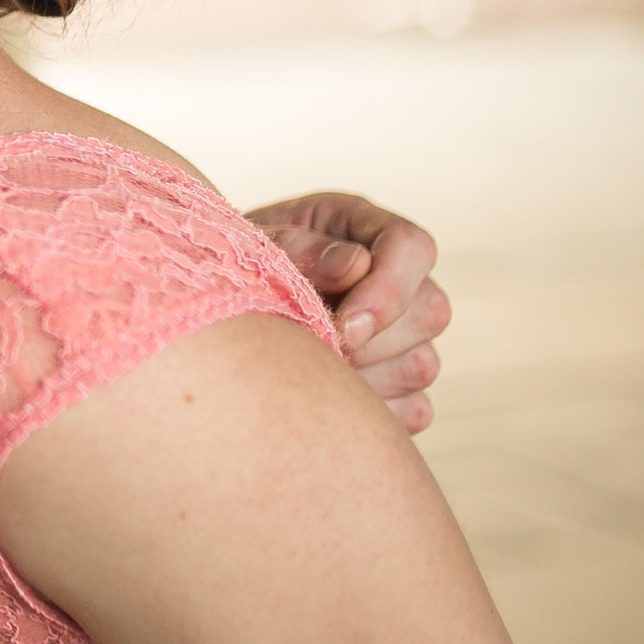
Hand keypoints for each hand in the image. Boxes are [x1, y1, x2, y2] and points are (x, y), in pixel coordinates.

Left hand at [243, 190, 448, 433]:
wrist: (215, 311)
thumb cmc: (233, 269)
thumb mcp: (253, 247)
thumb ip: (300, 251)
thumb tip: (353, 265)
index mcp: (362, 229)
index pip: (412, 247)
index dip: (390, 289)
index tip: (346, 328)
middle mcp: (395, 279)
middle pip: (428, 311)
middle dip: (372, 342)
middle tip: (314, 353)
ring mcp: (404, 334)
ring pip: (422, 365)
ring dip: (364, 379)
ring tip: (305, 373)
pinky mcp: (400, 385)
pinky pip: (413, 409)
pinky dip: (371, 414)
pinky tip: (323, 403)